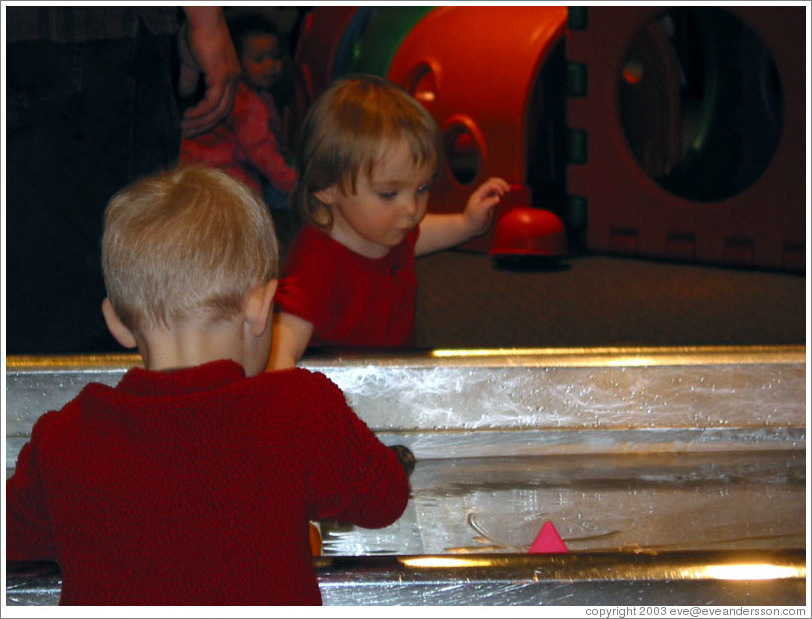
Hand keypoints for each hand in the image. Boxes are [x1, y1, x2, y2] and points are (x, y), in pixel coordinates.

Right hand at [179, 7, 240, 137]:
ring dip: (201, 122)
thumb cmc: (196, 34)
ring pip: (218, 111)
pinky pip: (212, 103)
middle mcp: (234, 81)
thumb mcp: (191, 63)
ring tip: (184, 128)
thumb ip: (189, 81)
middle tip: (188, 134)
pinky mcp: (222, 77)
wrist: (201, 18)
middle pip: (223, 113)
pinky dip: (200, 112)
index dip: (210, 119)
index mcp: (230, 78)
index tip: (195, 127)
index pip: (224, 106)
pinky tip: (188, 116)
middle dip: (206, 126)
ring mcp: (230, 80)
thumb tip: (183, 96)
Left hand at [462, 177, 510, 236]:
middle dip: (501, 183)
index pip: (489, 184)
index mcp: (479, 194)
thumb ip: (488, 203)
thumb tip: (497, 198)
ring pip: (495, 186)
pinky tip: (507, 194)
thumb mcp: (480, 212)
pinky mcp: (489, 202)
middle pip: (492, 181)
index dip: (498, 186)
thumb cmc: (473, 220)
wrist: (470, 227)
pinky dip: (502, 191)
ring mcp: (486, 197)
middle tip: (508, 190)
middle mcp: (482, 194)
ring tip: (509, 190)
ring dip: (502, 186)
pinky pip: (496, 193)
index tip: (502, 195)